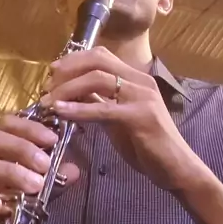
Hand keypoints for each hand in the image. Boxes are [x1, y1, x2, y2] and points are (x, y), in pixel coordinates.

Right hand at [0, 115, 78, 223]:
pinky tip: (2, 208)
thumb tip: (75, 170)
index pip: (0, 126)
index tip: (52, 139)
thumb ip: (46, 184)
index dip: (27, 128)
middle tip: (45, 166)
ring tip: (34, 186)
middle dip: (19, 148)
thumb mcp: (27, 201)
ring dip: (6, 171)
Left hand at [41, 46, 202, 191]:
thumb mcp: (118, 118)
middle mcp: (140, 81)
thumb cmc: (148, 145)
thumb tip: (74, 92)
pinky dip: (79, 108)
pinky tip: (61, 112)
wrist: (176, 168)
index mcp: (135, 78)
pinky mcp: (140, 116)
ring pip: (98, 79)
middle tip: (46, 86)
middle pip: (97, 60)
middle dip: (67, 70)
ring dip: (68, 88)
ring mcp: (142, 96)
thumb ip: (100, 102)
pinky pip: (103, 108)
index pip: (101, 56)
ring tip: (48, 102)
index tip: (52, 72)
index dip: (74, 60)